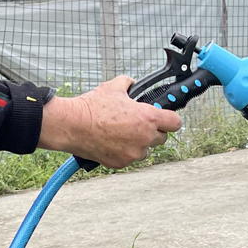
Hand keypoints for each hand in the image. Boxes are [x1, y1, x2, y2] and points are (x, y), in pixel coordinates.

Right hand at [37, 75, 181, 167]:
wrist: (73, 125)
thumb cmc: (92, 107)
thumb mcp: (113, 87)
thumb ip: (129, 84)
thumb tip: (132, 84)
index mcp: (147, 118)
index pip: (175, 123)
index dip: (170, 119)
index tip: (165, 118)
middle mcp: (144, 138)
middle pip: (162, 138)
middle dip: (153, 131)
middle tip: (138, 124)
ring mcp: (133, 153)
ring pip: (146, 150)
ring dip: (139, 143)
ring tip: (122, 133)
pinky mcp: (122, 163)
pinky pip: (129, 158)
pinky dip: (124, 152)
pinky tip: (112, 142)